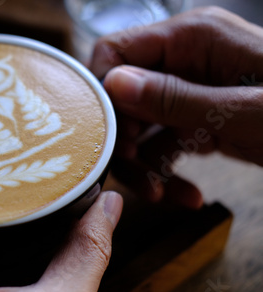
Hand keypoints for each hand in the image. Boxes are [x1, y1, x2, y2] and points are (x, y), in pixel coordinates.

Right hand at [90, 6, 262, 207]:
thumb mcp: (244, 112)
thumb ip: (176, 98)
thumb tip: (114, 84)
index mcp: (192, 39)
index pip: (116, 53)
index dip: (104, 95)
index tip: (110, 137)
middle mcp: (184, 60)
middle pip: (124, 97)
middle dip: (127, 141)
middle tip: (139, 176)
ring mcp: (190, 91)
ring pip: (140, 126)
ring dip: (145, 165)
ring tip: (163, 194)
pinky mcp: (197, 119)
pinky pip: (163, 144)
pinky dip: (166, 171)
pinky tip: (183, 193)